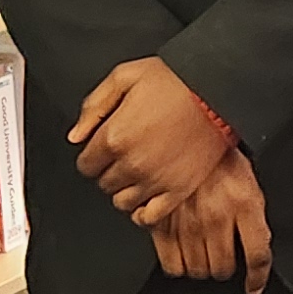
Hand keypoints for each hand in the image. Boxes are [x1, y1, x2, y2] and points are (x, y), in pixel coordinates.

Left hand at [69, 56, 232, 220]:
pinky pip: (148, 216)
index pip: (85, 164)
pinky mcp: (178, 190)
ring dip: (125, 189)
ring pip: (122, 202)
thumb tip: (76, 135)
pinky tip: (146, 196)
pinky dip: (142, 211)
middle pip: (103, 183)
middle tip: (125, 154)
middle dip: (109, 170)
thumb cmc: (175, 81)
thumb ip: (94, 106)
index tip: (103, 149)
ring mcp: (155, 180)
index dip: (93, 155)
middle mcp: (132, 163)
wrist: (216, 92)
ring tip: (137, 172)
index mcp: (114, 136)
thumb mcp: (124, 77)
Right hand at [147, 153, 272, 293]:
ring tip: (203, 251)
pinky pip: (172, 265)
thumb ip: (253, 215)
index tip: (254, 285)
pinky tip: (183, 252)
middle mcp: (216, 216)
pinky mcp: (162, 223)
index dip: (257, 277)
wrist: (186, 130)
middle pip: (223, 267)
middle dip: (225, 266)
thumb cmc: (218, 155)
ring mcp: (187, 222)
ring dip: (203, 266)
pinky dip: (179, 265)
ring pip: (198, 270)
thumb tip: (257, 251)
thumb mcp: (248, 180)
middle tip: (223, 254)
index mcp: (244, 203)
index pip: (257, 255)